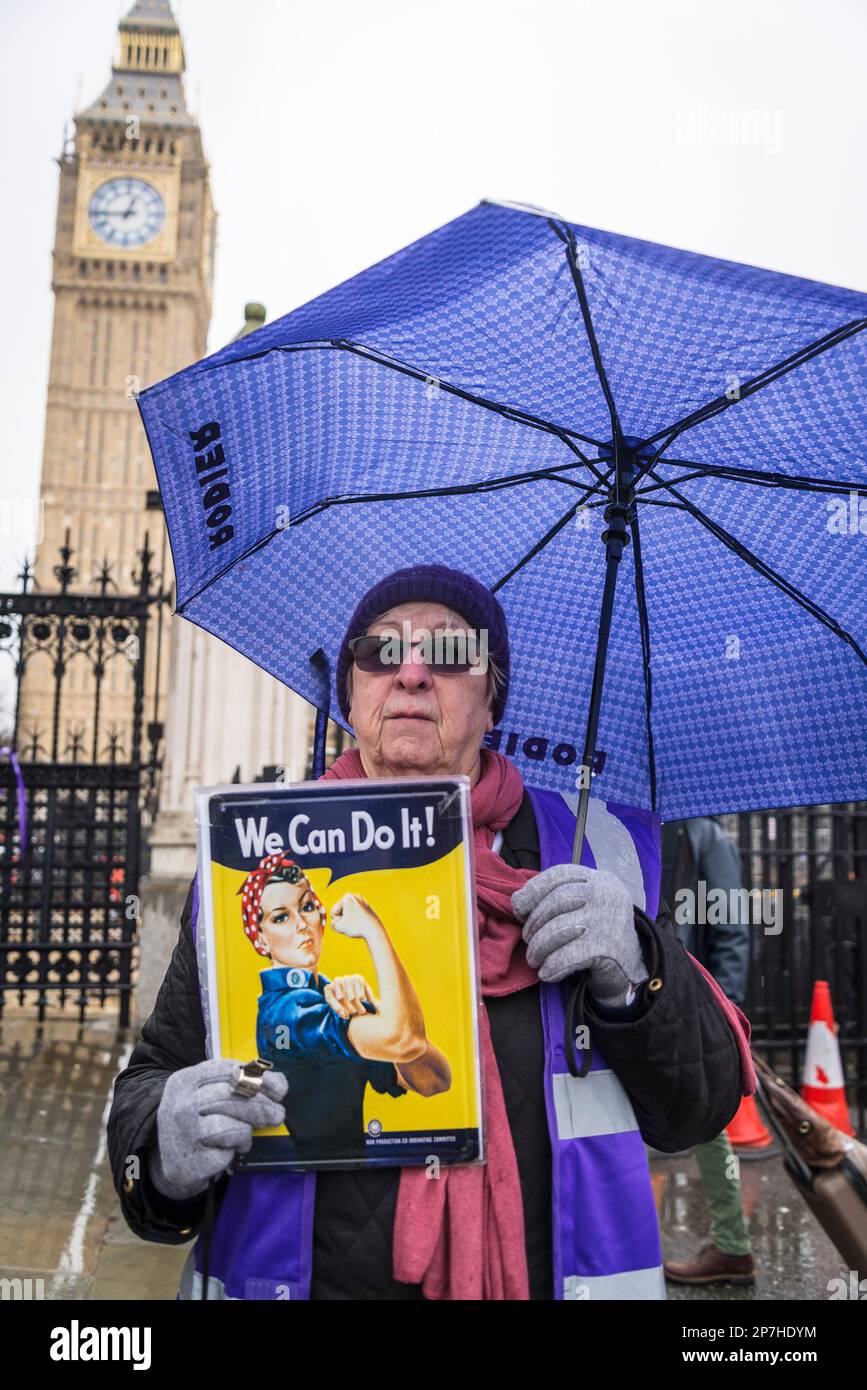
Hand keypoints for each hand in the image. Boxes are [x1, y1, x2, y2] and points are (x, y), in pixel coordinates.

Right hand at [149, 1058, 287, 1201]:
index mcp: (186, 1079)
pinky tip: (228, 1152)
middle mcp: (180, 1103)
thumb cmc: (198, 1121)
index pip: (228, 1070)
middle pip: (232, 1097)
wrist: (168, 1160)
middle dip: (262, 1106)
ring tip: (245, 1137)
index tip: (279, 1091)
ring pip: (231, 1126)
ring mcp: (182, 1133)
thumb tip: (279, 1084)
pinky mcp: (188, 1162)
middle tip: (277, 1115)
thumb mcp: (210, 1094)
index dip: (259, 1079)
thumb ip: (240, 1084)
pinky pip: (225, 1154)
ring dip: (246, 1132)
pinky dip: (232, 1153)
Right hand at [324, 974, 378, 1018]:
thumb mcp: (368, 999)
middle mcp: (346, 978)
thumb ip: (371, 1000)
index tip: (364, 1002)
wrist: (350, 1004)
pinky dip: (337, 1007)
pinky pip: (330, 997)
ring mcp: (336, 982)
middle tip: (361, 1012)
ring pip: (339, 991)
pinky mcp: (328, 989)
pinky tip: (345, 1015)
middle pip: (349, 987)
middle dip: (355, 1002)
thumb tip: (377, 1006)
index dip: (360, 992)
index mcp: (357, 978)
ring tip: (352, 1014)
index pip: (357, 981)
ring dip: (346, 1004)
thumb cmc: (362, 1002)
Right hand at [330, 892, 381, 939]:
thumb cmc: (356, 927)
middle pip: (341, 911)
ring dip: (349, 921)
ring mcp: (362, 901)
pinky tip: (362, 923)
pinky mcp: (366, 907)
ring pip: (348, 914)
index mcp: (347, 897)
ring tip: (357, 923)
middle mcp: (355, 896)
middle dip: (344, 919)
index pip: (334, 912)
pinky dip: (356, 921)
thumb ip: (333, 923)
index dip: (338, 920)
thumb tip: (339, 920)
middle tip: (354, 923)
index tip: (349, 922)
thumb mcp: (338, 927)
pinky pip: (355, 915)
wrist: (375, 931)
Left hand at [511, 864, 647, 1001]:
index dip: (533, 890)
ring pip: (557, 929)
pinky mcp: (606, 949)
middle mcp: (606, 894)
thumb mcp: (584, 906)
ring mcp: (607, 920)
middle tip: (528, 939)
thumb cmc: (598, 933)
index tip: (519, 908)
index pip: (560, 874)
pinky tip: (546, 972)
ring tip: (534, 958)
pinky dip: (551, 966)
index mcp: (600, 880)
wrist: (631, 968)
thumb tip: (516, 901)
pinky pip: (566, 956)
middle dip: (534, 923)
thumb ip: (555, 898)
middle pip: (556, 901)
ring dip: (539, 948)